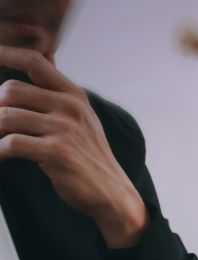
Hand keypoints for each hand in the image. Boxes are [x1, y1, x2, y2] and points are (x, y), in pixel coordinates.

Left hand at [0, 46, 146, 247]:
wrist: (113, 195)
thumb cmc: (91, 158)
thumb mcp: (82, 118)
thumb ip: (60, 91)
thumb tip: (45, 57)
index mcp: (74, 95)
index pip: (33, 60)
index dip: (4, 54)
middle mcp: (70, 107)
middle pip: (10, 89)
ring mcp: (65, 129)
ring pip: (6, 116)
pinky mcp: (57, 152)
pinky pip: (12, 143)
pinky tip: (0, 156)